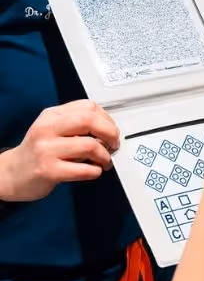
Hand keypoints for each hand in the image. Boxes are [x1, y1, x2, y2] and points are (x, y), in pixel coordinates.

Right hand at [0, 100, 118, 201]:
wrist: (12, 174)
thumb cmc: (38, 151)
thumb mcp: (51, 128)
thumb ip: (75, 123)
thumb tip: (108, 127)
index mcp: (52, 115)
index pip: (88, 106)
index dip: (107, 118)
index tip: (112, 129)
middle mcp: (47, 128)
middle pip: (89, 121)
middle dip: (110, 133)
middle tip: (114, 144)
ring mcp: (46, 150)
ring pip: (89, 146)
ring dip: (105, 156)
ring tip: (104, 161)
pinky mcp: (48, 171)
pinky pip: (82, 170)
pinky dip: (95, 171)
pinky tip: (93, 171)